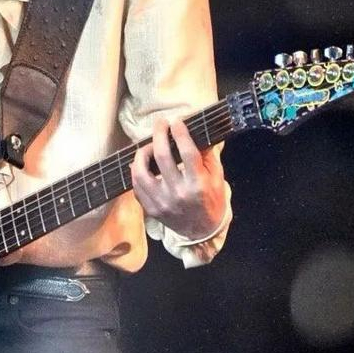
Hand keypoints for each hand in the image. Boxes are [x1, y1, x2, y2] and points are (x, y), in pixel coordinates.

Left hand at [130, 117, 226, 240]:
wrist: (203, 231)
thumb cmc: (212, 199)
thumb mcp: (217, 177)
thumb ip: (207, 155)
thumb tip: (197, 131)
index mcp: (198, 184)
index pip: (187, 153)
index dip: (180, 134)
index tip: (176, 121)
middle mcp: (179, 193)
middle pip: (162, 157)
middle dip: (159, 135)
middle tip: (160, 123)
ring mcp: (162, 202)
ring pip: (141, 172)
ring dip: (142, 153)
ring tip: (149, 146)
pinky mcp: (151, 209)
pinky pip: (137, 187)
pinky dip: (136, 172)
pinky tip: (141, 164)